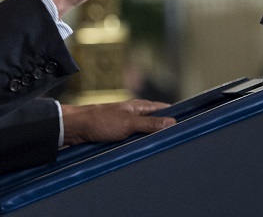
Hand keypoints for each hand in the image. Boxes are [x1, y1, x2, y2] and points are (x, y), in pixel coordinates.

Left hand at [60, 99, 174, 145]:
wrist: (75, 128)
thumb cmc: (98, 121)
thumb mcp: (127, 123)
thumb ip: (149, 123)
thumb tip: (172, 122)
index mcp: (138, 107)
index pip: (164, 110)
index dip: (175, 117)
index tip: (188, 127)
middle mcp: (134, 115)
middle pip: (156, 124)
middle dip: (165, 133)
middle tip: (176, 144)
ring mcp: (127, 126)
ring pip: (146, 135)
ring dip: (151, 141)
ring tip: (162, 151)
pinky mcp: (119, 136)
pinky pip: (135, 142)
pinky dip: (140, 147)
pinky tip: (144, 154)